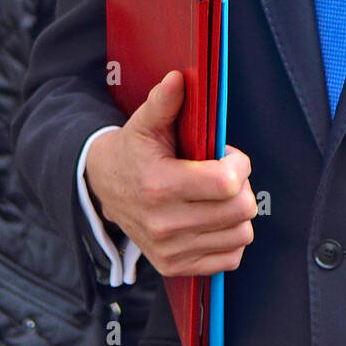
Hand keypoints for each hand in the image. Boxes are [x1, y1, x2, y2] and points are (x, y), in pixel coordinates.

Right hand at [85, 70, 256, 276]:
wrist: (103, 189)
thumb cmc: (133, 152)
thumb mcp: (144, 123)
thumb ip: (164, 101)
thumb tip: (178, 78)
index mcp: (160, 186)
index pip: (227, 183)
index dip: (239, 164)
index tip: (229, 155)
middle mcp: (164, 224)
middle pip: (240, 209)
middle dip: (241, 186)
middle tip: (224, 175)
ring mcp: (171, 250)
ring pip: (241, 234)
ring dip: (237, 212)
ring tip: (217, 196)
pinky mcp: (176, 267)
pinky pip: (230, 258)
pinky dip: (229, 238)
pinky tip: (213, 219)